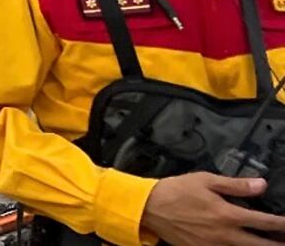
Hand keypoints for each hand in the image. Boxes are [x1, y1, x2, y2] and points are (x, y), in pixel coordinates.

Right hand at [141, 173, 284, 245]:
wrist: (149, 208)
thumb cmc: (175, 191)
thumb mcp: (206, 180)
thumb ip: (236, 185)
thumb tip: (260, 185)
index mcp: (228, 215)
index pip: (265, 222)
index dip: (282, 224)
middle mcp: (225, 234)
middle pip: (261, 245)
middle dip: (278, 243)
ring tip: (269, 244)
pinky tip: (241, 245)